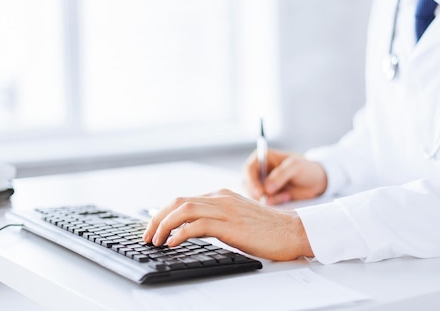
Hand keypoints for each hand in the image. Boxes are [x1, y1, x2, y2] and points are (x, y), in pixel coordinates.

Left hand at [142, 189, 313, 260]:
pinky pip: (197, 225)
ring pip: (184, 210)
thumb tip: (195, 229)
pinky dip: (180, 233)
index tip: (154, 228)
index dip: (164, 213)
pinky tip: (172, 244)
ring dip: (164, 225)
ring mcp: (226, 209)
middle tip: (147, 236)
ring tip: (155, 241)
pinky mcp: (230, 224)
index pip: (184, 199)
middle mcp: (221, 198)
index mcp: (221, 195)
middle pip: (178, 201)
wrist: (292, 232)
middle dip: (157, 218)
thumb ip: (219, 217)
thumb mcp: (238, 218)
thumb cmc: (268, 230)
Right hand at [243, 149, 327, 204]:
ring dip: (268, 198)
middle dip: (258, 193)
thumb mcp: (295, 167)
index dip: (251, 181)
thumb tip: (266, 188)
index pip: (249, 169)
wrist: (316, 182)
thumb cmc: (306, 168)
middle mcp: (259, 170)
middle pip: (247, 184)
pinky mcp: (268, 195)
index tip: (260, 193)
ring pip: (254, 195)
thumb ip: (281, 175)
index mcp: (263, 158)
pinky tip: (287, 197)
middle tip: (272, 198)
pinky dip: (274, 202)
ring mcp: (262, 183)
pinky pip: (263, 202)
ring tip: (286, 195)